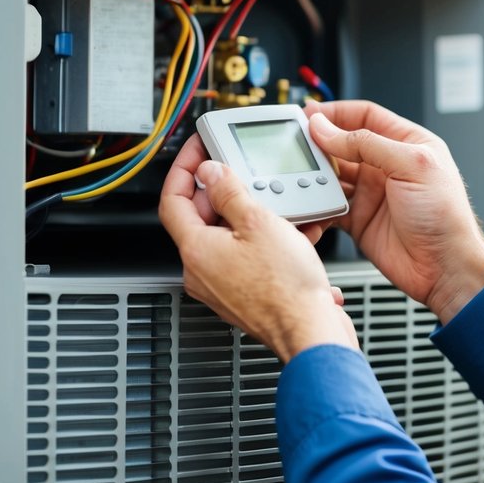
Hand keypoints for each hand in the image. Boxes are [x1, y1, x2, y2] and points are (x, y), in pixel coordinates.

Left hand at [159, 134, 357, 362]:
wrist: (311, 331)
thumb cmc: (286, 288)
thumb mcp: (259, 222)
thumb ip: (230, 192)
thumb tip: (211, 173)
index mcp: (196, 250)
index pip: (172, 199)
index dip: (183, 169)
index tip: (198, 151)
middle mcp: (202, 271)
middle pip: (202, 218)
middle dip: (226, 192)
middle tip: (245, 174)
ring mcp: (223, 286)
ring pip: (230, 238)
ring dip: (253, 217)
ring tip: (280, 209)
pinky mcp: (246, 296)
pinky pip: (249, 258)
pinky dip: (267, 242)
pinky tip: (294, 236)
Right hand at [305, 100, 483, 323]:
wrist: (445, 268)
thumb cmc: (445, 217)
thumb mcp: (411, 166)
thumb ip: (368, 144)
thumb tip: (328, 128)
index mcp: (406, 144)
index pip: (365, 116)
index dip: (336, 113)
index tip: (310, 114)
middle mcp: (387, 166)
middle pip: (343, 145)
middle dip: (319, 144)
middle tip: (296, 145)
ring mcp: (372, 193)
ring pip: (333, 175)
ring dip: (316, 175)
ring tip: (301, 175)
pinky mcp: (359, 220)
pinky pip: (330, 206)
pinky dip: (317, 205)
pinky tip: (312, 204)